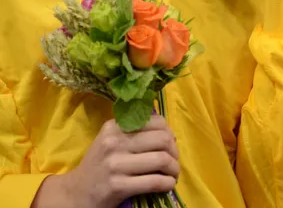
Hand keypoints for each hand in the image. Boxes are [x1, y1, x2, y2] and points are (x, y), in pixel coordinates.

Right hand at [34, 116, 179, 207]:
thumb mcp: (110, 142)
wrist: (74, 194)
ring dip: (174, 169)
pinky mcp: (117, 186)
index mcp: (113, 128)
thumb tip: (168, 131)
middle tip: (172, 162)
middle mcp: (113, 143)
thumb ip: (134, 132)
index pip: (155, 122)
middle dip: (175, 152)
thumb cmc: (99, 166)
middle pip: (162, 140)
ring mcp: (114, 165)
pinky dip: (167, 183)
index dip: (169, 134)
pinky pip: (155, 181)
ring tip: (172, 175)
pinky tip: (166, 185)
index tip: (169, 145)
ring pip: (162, 160)